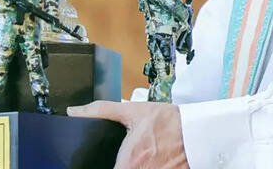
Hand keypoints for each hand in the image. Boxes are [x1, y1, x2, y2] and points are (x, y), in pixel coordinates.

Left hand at [68, 100, 189, 168]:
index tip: (102, 162)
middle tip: (122, 157)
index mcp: (129, 162)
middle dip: (120, 165)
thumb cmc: (168, 122)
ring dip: (134, 167)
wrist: (199, 130)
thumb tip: (73, 111)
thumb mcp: (132, 111)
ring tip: (139, 159)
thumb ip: (100, 111)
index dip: (100, 167)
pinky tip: (149, 162)